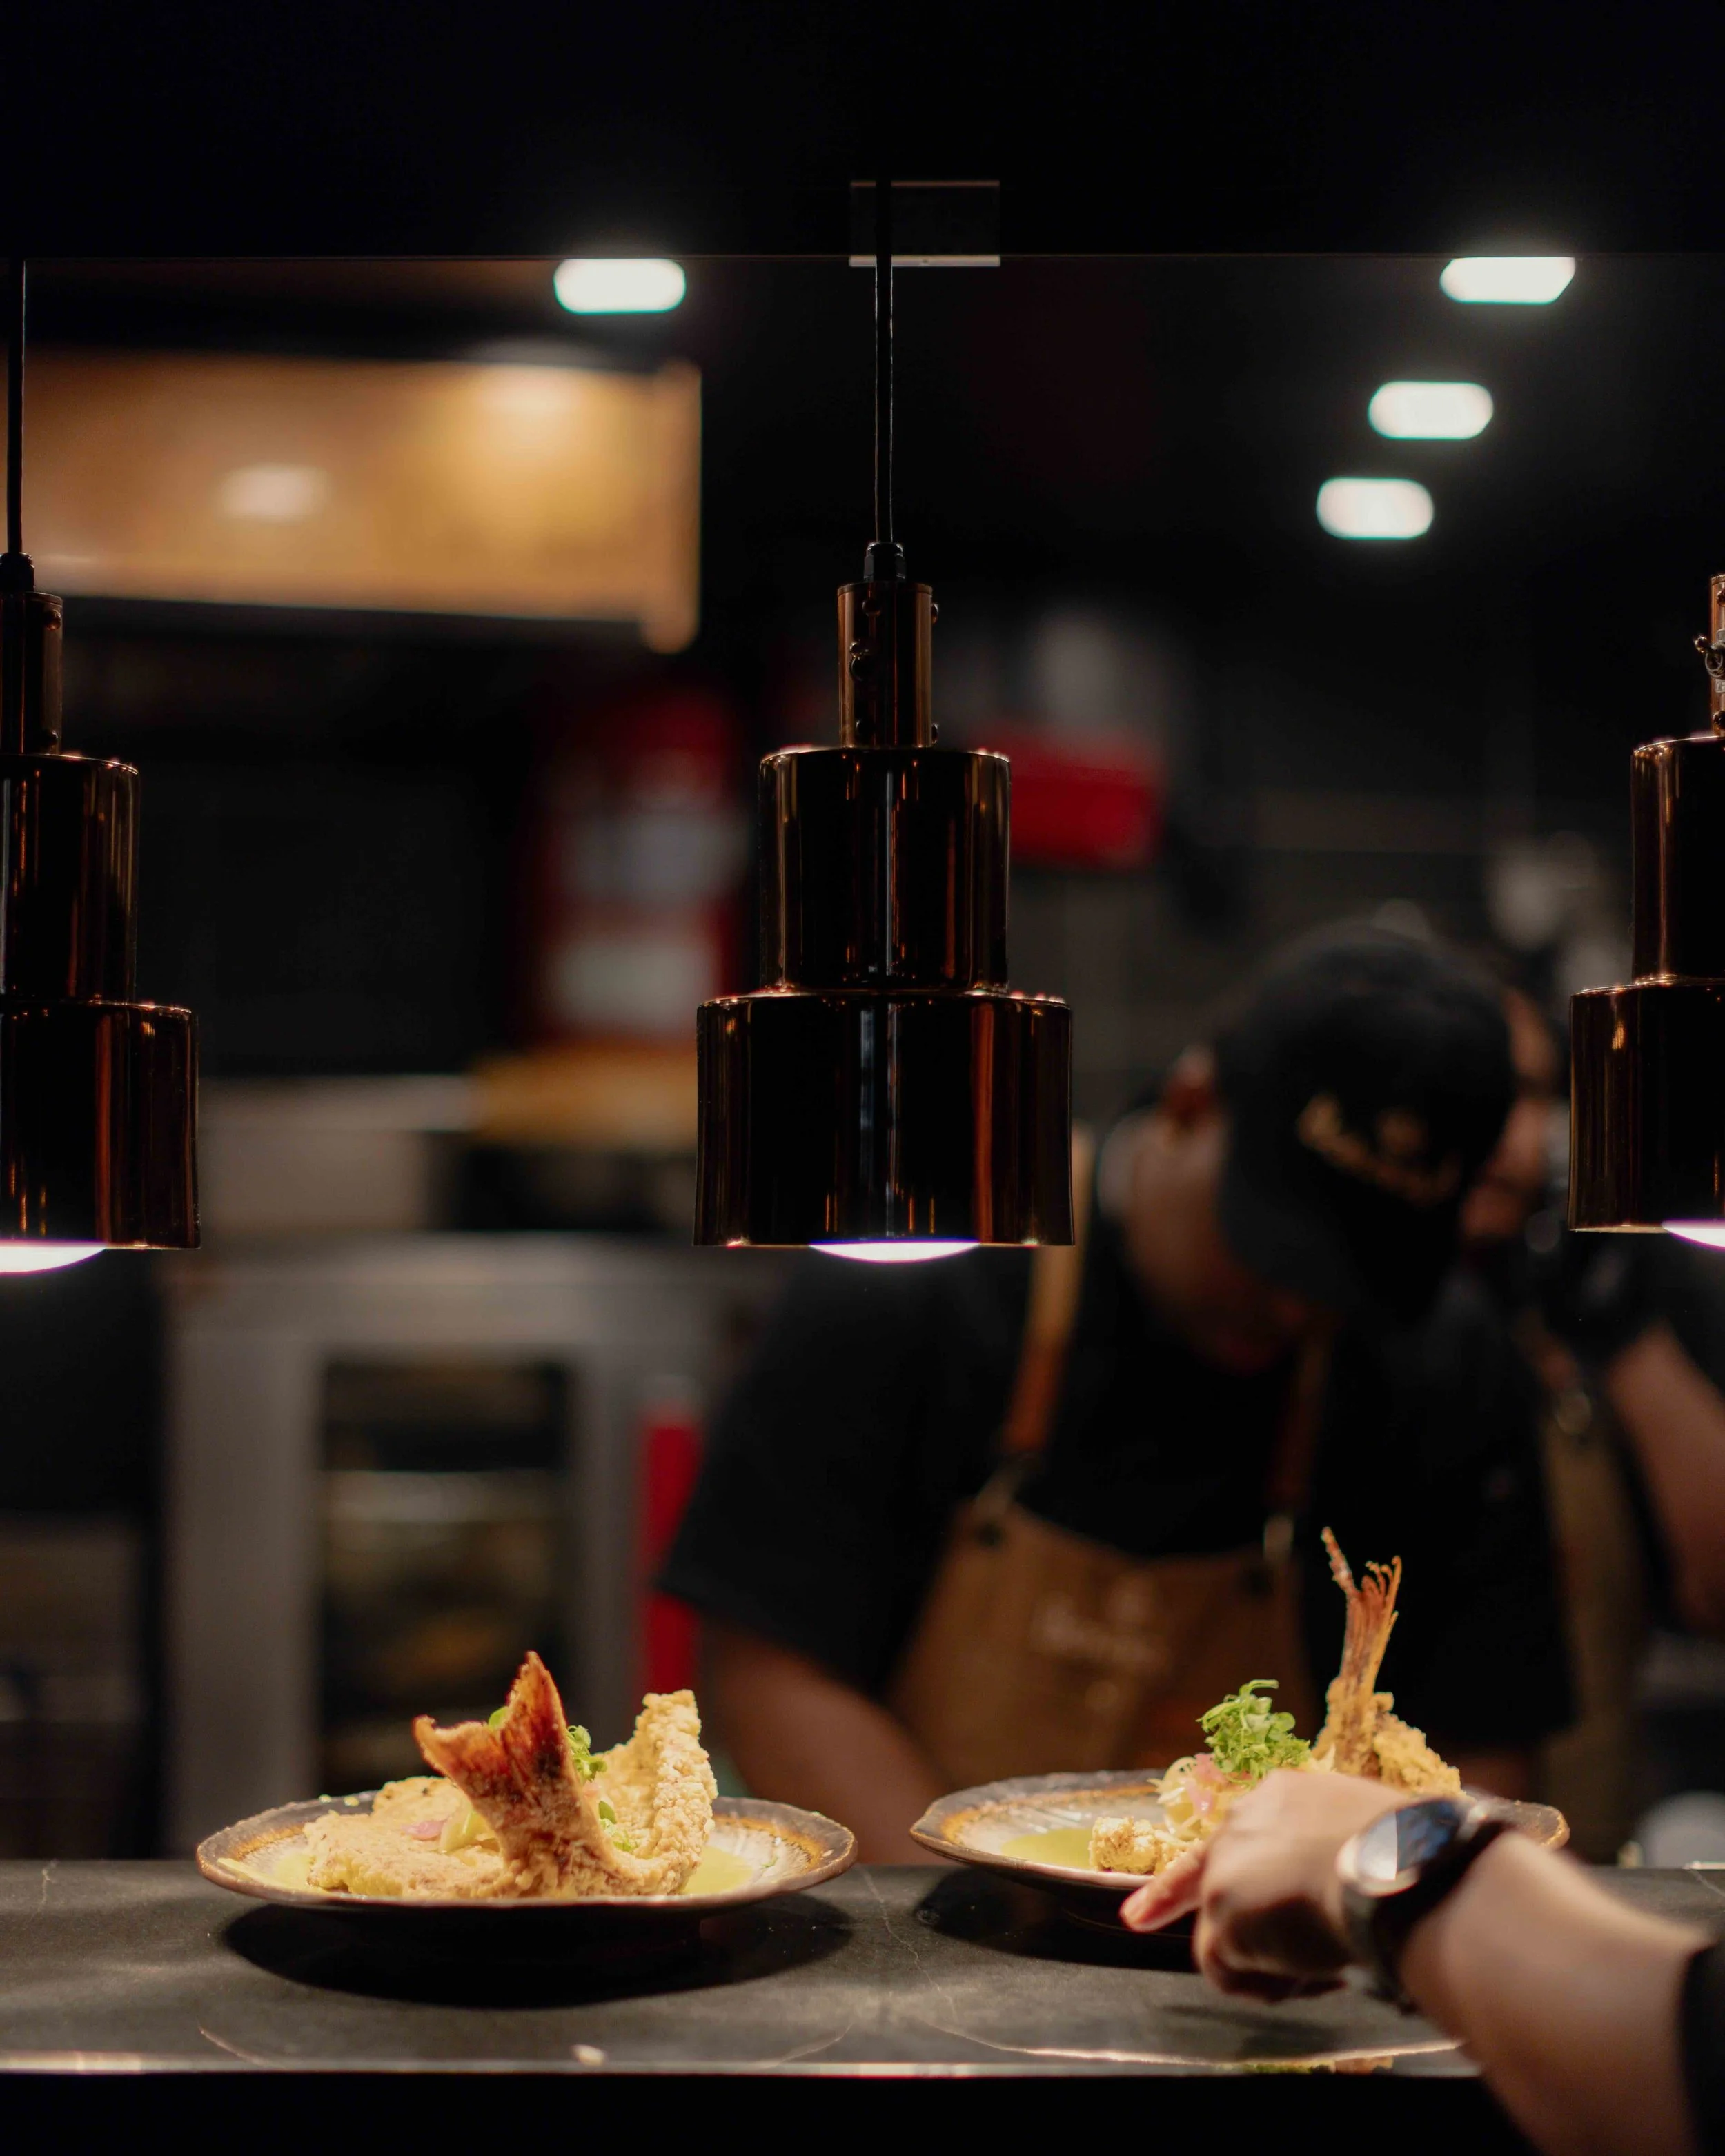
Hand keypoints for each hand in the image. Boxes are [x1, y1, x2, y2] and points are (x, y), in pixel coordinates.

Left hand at [1120, 1770, 1407, 2000]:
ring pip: (1226, 1934)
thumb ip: (1334, 1854)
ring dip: (1271, 1964)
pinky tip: (1309, 1978)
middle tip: (1139, 1921)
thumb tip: (1344, 1888)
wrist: (1399, 1866)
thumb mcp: (1367, 1835)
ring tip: (1325, 1970)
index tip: (1141, 1905)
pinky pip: (1226, 1969)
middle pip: (1206, 1876)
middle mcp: (1245, 1821)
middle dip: (1194, 1909)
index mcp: (1284, 1797)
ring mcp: (1227, 1865)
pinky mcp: (1222, 1908)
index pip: (1234, 1836)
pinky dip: (1263, 1985)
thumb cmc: (1408, 1855)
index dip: (1192, 1869)